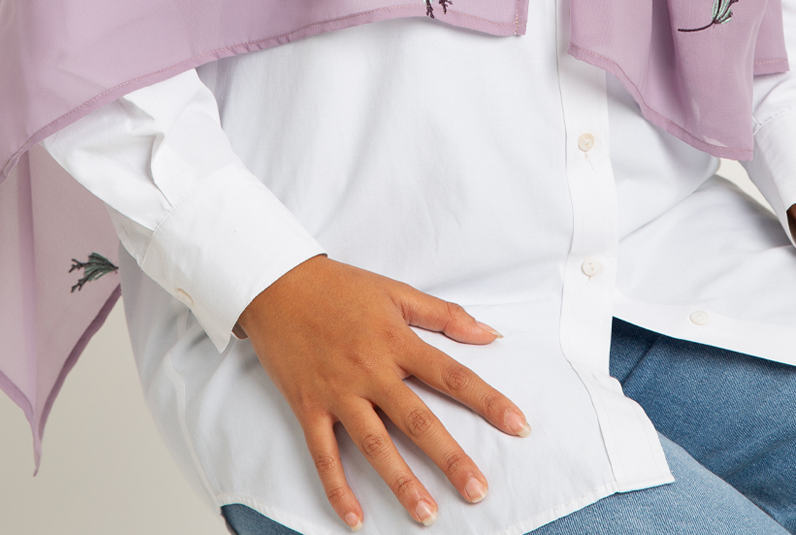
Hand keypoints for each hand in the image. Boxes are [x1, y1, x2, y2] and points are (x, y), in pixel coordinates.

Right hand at [238, 255, 529, 528]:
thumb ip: (443, 314)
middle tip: (477, 489)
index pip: (451, 375)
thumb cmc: (339, 287)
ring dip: (401, 481)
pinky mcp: (308, 407)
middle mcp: (370, 370)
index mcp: (396, 340)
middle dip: (450, 457)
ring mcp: (338, 392)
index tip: (518, 424)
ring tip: (428, 514)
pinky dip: (337, 488)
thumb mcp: (395, 291)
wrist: (277, 284)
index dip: (487, 400)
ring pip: (374, 444)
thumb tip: (490, 334)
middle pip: (417, 419)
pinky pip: (323, 454)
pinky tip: (355, 518)